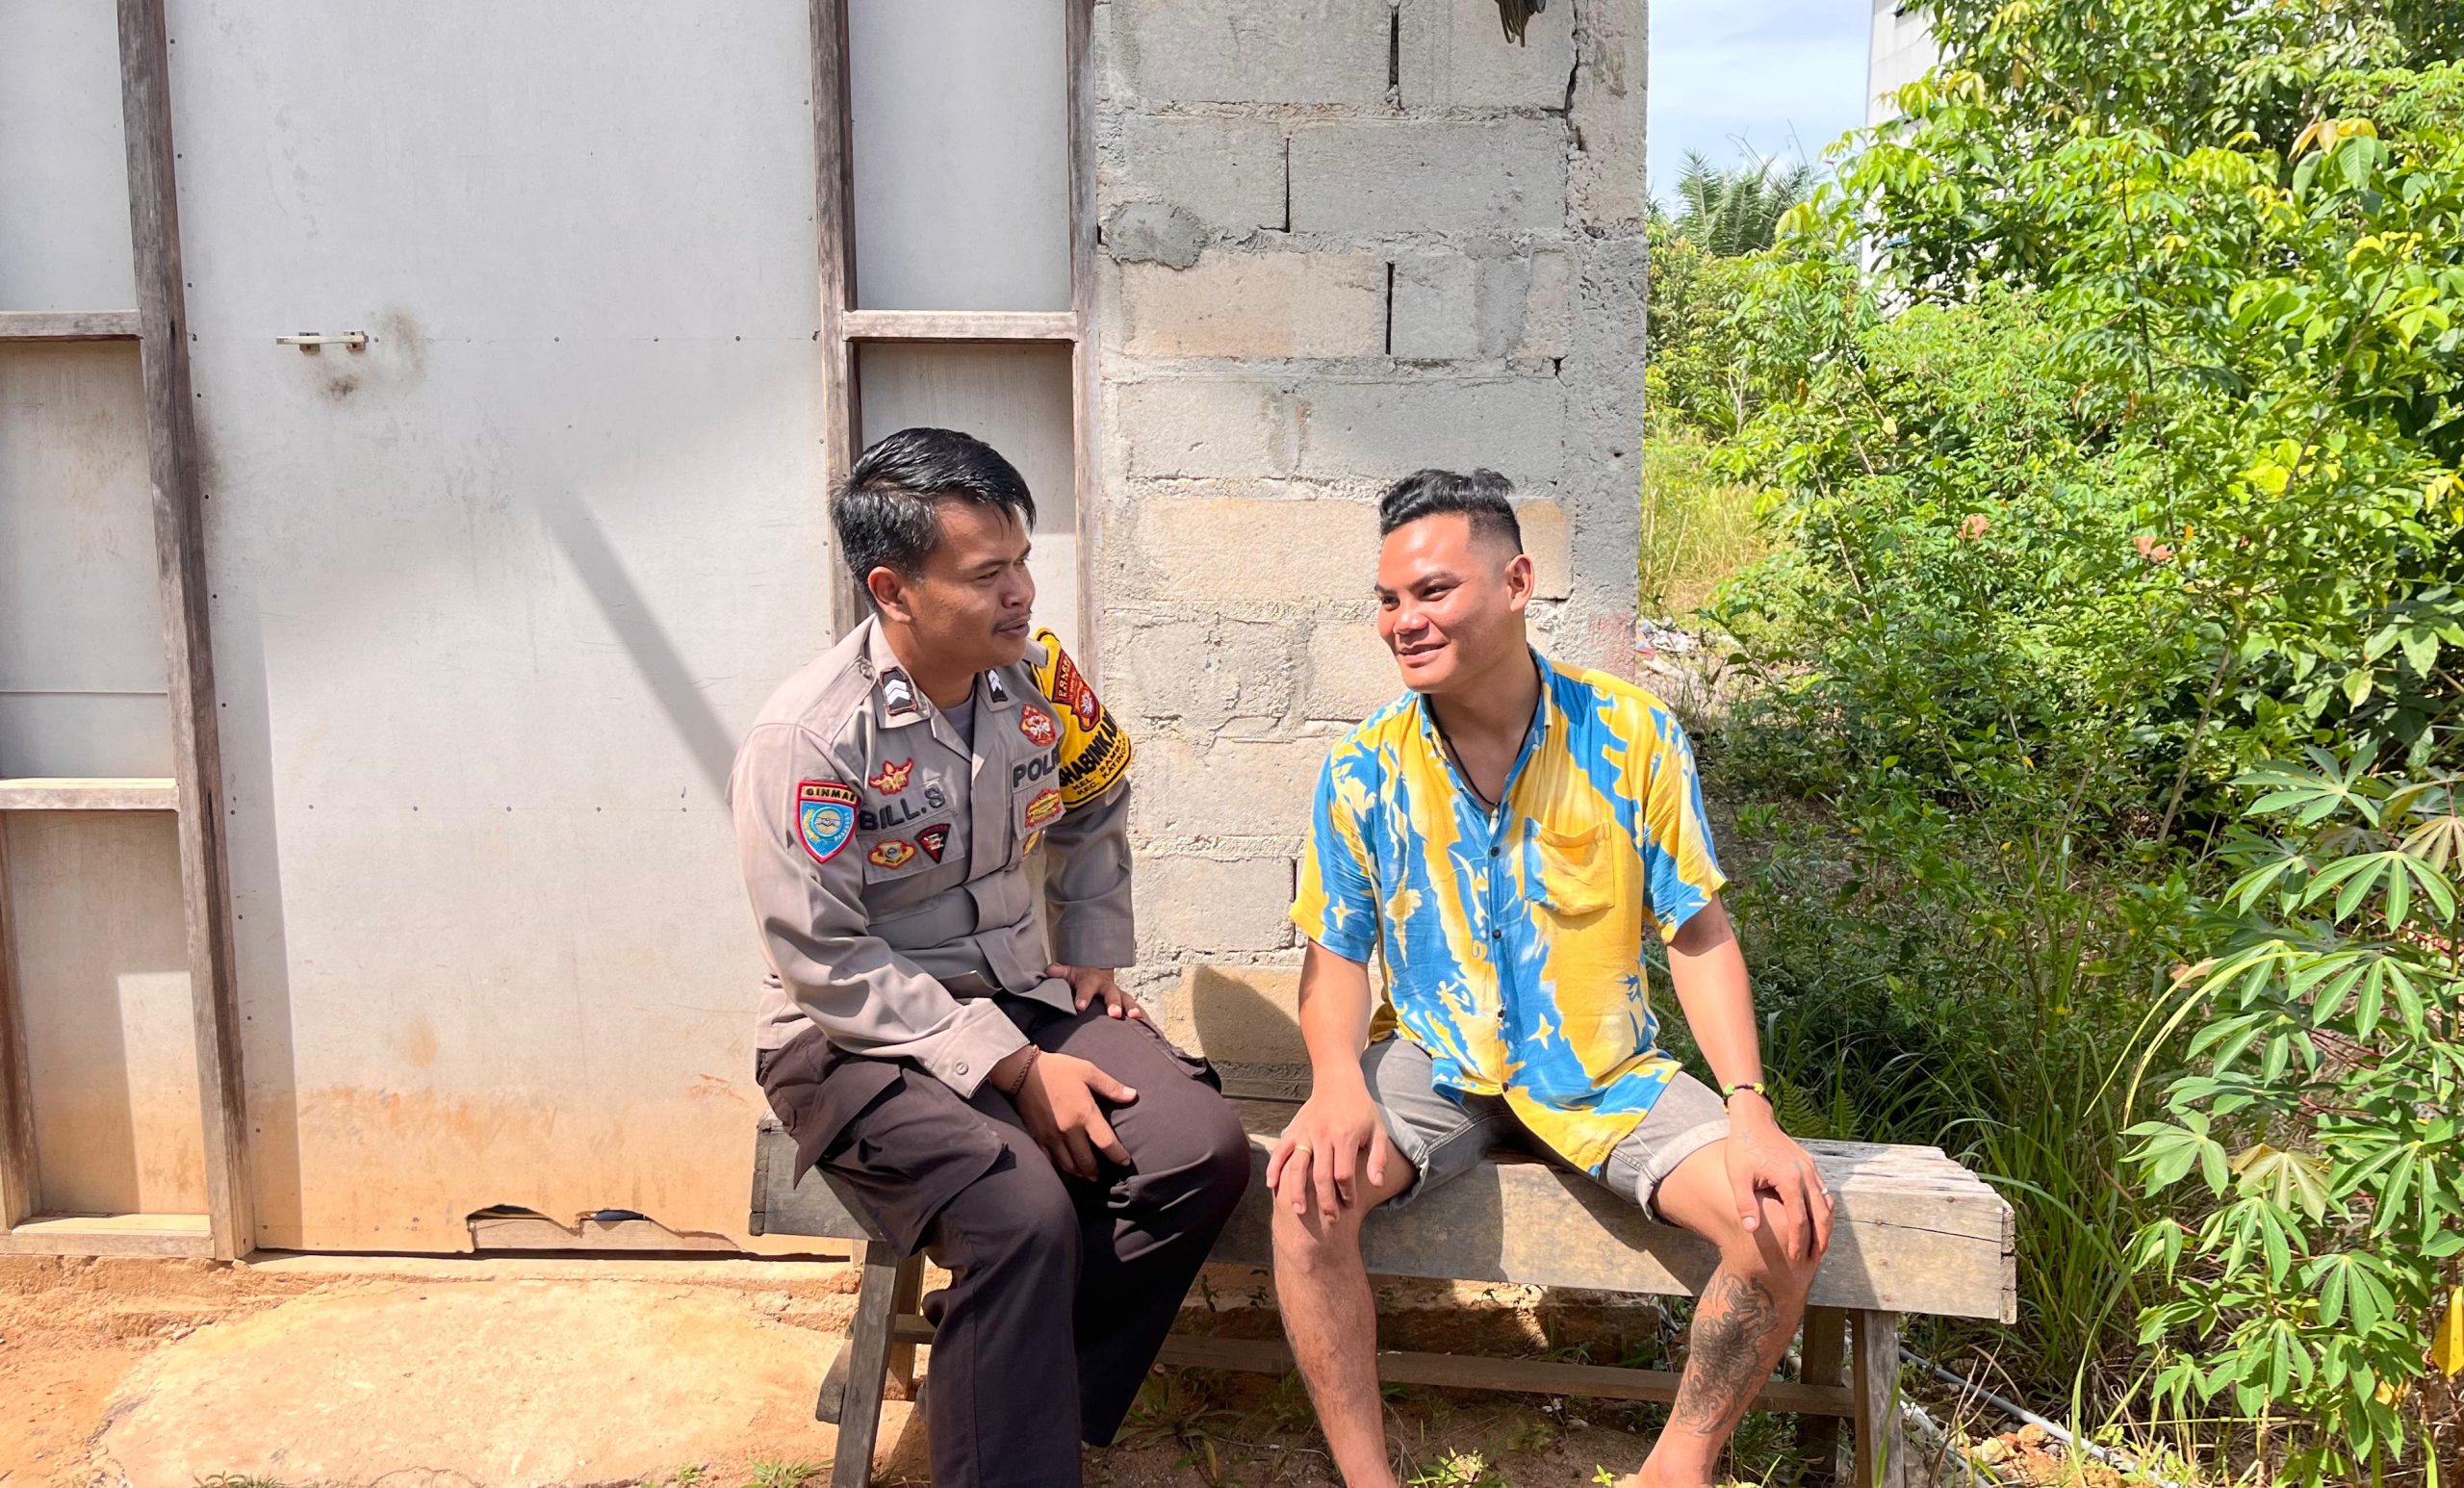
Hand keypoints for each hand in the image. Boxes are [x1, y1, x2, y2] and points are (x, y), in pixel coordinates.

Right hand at [997, 1047, 1137, 1180]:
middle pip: (1086, 1161)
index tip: (1124, 1161)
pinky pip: (1050, 1161)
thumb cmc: (1057, 1069)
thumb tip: (1132, 1096)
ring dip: (1078, 1173)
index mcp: (1084, 1114)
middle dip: (1095, 1172)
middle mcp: (1069, 1130)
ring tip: (1084, 1174)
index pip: (1106, 1142)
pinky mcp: (1037, 1137)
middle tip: (1100, 1176)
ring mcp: (1052, 1136)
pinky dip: (1060, 1168)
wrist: (1022, 1072)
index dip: (1118, 1155)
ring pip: (1068, 1165)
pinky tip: (1065, 1167)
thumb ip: (1111, 1086)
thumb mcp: (1087, 1071)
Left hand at [1049, 963, 1143, 1020]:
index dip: (1084, 996)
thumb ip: (1060, 972)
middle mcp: (1107, 986)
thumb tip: (1051, 971)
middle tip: (1114, 1014)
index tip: (1080, 1006)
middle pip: (1111, 994)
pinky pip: (1136, 1008)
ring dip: (1132, 1008)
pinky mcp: (1126, 1002)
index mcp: (1091, 980)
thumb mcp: (1068, 972)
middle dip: (1114, 1003)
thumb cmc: (1080, 977)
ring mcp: (1119, 994)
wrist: (1095, 972)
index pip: (1087, 987)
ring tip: (1136, 1017)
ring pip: (1127, 1000)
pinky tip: (1148, 1024)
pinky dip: (1143, 1015)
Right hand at [1266, 1078, 1392, 1222]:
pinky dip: (1274, 1168)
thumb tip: (1377, 1183)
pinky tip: (1272, 1186)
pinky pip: (1281, 1152)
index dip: (1347, 1193)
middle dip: (1325, 1200)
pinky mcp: (1294, 1130)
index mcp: (1344, 1137)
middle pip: (1320, 1176)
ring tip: (1299, 1212)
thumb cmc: (1361, 1108)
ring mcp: (1305, 1133)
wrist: (1338, 1081)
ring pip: (1297, 1167)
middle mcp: (1322, 1136)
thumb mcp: (1377, 1130)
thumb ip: (1378, 1157)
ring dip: (1297, 1192)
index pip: (1343, 1174)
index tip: (1350, 1204)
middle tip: (1330, 1218)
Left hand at [1723, 1095, 1833, 1262]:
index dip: (1798, 1240)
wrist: (1753, 1120)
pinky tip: (1819, 1219)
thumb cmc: (1743, 1147)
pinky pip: (1823, 1191)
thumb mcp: (1738, 1176)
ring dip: (1825, 1225)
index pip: (1799, 1219)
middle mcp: (1806, 1175)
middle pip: (1821, 1214)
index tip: (1795, 1256)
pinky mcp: (1809, 1164)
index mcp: (1790, 1180)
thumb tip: (1751, 1230)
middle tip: (1816, 1258)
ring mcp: (1811, 1169)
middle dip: (1820, 1238)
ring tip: (1821, 1244)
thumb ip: (1745, 1203)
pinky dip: (1824, 1208)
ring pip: (1826, 1203)